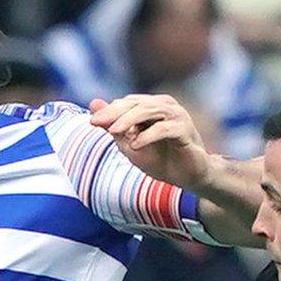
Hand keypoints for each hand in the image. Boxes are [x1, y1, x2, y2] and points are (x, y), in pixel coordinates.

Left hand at [89, 94, 211, 189]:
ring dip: (129, 121)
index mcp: (154, 106)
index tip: (93, 122)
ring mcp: (177, 116)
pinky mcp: (185, 131)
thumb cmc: (161, 160)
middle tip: (97, 123)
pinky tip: (135, 145)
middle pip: (137, 103)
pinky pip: (164, 129)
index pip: (128, 102)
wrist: (188, 177)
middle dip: (115, 113)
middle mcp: (166, 106)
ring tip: (113, 132)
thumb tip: (93, 102)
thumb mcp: (130, 144)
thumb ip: (113, 125)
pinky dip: (148, 136)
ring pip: (149, 111)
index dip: (110, 110)